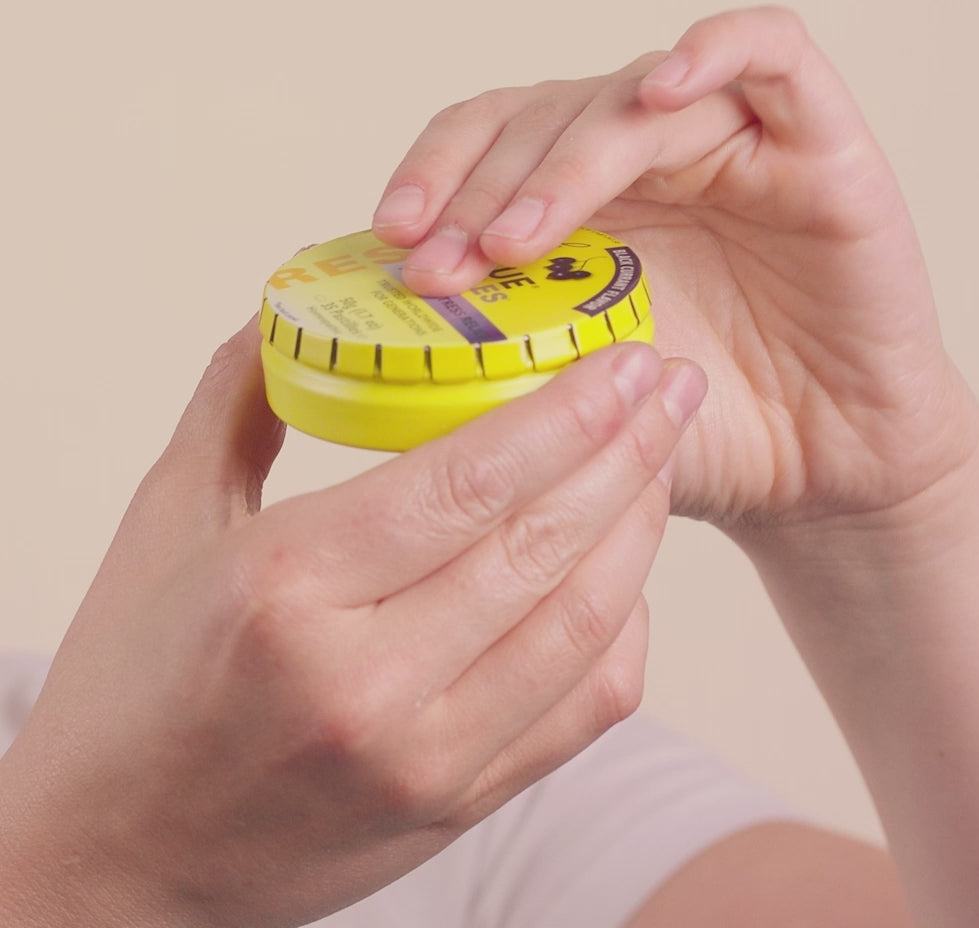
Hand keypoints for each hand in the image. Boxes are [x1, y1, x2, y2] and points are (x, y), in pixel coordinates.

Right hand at [0, 320, 703, 927]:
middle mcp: (365, 680)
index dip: (566, 410)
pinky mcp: (457, 804)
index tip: (623, 358)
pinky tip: (624, 571)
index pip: (467, 480)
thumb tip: (296, 309)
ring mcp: (423, 756)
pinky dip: (622, 626)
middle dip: (629, 450)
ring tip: (660, 459)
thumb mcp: (165, 520)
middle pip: (543, 543)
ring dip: (640, 528)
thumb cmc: (127, 686)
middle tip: (671, 386)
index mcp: (283, 589)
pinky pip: (586, 706)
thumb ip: (239, 402)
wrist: (111, 863)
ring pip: (585, 623)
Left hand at [372, 7, 978, 538]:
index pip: (490, 142)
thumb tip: (400, 378)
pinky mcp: (821, 145)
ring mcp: (733, 146)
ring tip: (515, 239)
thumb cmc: (706, 435)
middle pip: (546, 115)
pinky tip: (658, 91)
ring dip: (565, 160)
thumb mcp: (581, 407)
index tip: (392, 241)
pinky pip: (773, 55)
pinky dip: (715, 50)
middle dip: (480, 188)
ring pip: (632, 98)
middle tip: (439, 263)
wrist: (828, 472)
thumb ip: (510, 374)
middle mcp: (650, 165)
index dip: (434, 175)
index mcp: (587, 208)